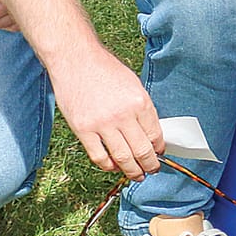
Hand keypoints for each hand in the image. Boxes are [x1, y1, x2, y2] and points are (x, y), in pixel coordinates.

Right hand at [53, 47, 164, 178]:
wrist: (76, 60)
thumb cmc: (105, 70)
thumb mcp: (134, 84)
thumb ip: (142, 108)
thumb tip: (150, 132)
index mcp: (140, 102)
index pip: (155, 134)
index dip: (159, 148)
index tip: (160, 154)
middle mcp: (124, 115)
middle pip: (142, 150)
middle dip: (150, 165)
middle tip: (152, 170)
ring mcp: (102, 124)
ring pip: (122, 158)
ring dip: (132, 171)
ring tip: (137, 175)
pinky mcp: (83, 130)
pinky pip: (99, 156)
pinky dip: (108, 166)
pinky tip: (113, 167)